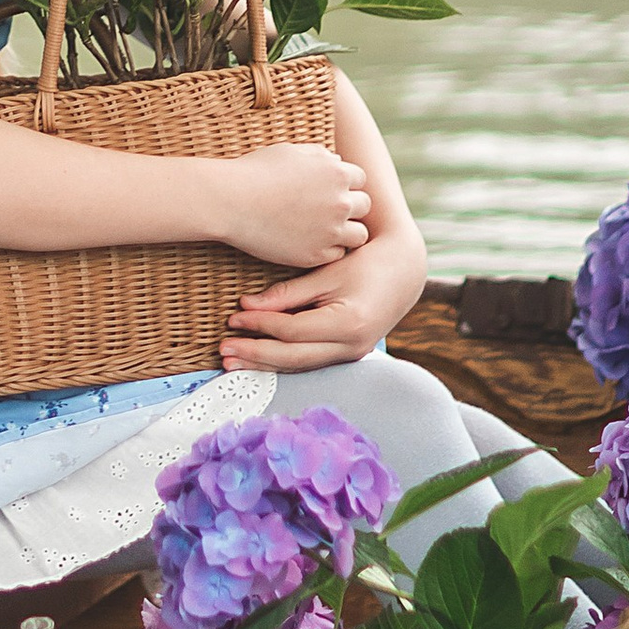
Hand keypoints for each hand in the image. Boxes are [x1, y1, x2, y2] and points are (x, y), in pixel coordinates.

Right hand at [217, 141, 371, 272]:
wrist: (231, 201)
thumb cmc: (257, 171)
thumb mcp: (291, 151)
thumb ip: (320, 156)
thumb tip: (337, 161)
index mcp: (336, 173)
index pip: (360, 179)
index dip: (346, 183)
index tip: (330, 188)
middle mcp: (340, 202)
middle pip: (364, 206)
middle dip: (350, 206)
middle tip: (330, 209)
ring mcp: (330, 231)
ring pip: (358, 235)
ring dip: (347, 231)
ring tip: (327, 228)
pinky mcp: (317, 254)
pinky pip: (337, 254)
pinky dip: (329, 248)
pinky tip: (311, 240)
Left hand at [220, 231, 425, 373]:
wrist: (404, 271)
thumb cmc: (366, 262)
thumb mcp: (327, 271)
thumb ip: (289, 292)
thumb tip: (247, 305)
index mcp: (347, 323)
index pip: (292, 331)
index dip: (260, 325)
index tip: (233, 317)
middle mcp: (351, 346)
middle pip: (293, 357)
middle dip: (255, 354)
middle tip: (224, 350)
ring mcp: (352, 355)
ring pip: (300, 365)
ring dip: (264, 363)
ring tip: (233, 361)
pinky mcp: (348, 355)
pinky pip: (310, 362)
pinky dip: (283, 361)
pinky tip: (260, 359)